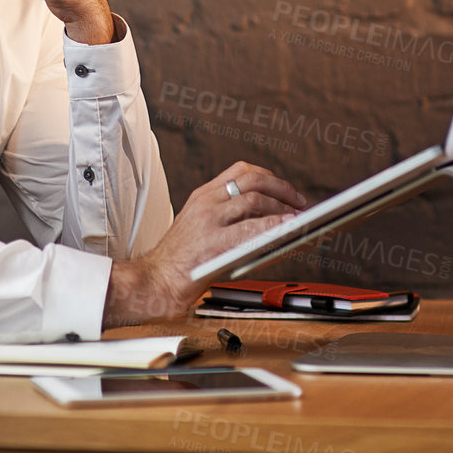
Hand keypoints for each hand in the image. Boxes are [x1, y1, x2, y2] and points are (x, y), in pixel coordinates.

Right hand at [103, 161, 307, 326]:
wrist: (154, 281)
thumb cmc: (180, 262)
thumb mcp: (200, 226)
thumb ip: (226, 217)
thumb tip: (268, 218)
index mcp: (203, 195)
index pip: (242, 171)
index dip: (269, 176)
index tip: (285, 188)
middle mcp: (205, 202)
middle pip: (252, 179)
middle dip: (282, 188)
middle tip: (299, 201)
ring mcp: (208, 220)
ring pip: (254, 198)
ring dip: (282, 206)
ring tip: (297, 218)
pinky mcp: (212, 242)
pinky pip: (250, 228)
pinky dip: (273, 225)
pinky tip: (287, 229)